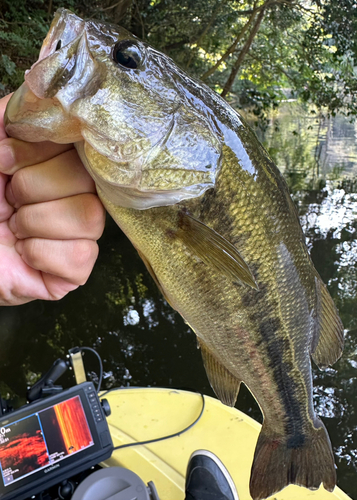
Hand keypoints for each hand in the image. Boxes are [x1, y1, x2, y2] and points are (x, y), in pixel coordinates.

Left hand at [0, 94, 104, 304]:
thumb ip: (12, 113)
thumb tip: (48, 91)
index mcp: (51, 163)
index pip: (80, 144)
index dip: (40, 152)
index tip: (3, 162)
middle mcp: (69, 194)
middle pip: (88, 180)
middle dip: (33, 188)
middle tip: (7, 200)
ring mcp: (74, 234)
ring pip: (91, 218)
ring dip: (37, 222)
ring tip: (13, 228)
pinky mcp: (72, 270)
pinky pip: (83, 256)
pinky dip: (44, 254)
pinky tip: (24, 254)